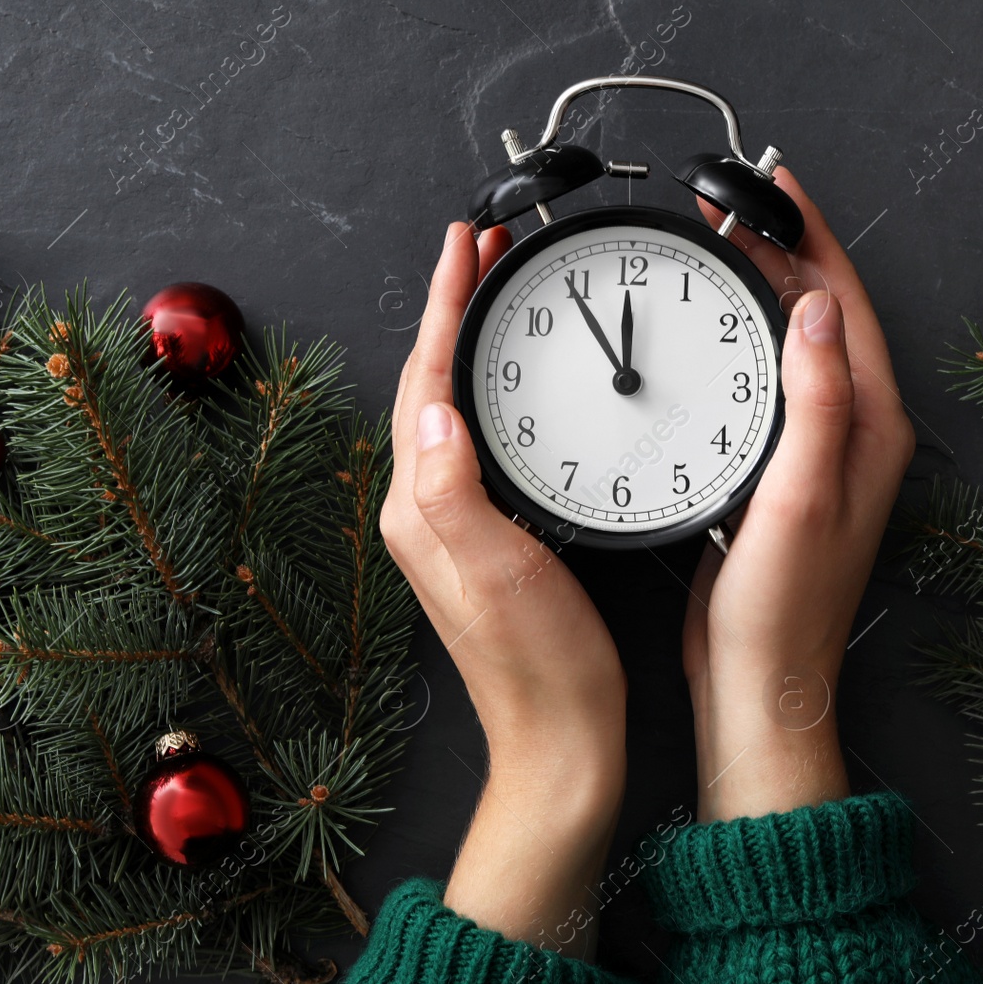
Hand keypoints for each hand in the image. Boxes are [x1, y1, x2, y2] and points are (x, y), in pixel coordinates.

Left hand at [381, 222, 626, 955]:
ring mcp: (451, 523)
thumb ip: (456, 488)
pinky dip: (491, 390)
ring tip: (497, 292)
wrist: (560, 739)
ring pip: (451, 406)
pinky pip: (476, 439)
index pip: (425, 379)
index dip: (444, 306)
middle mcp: (425, 508)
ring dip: (469, 342)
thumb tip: (434, 407)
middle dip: (453, 308)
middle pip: (430, 382)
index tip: (466, 244)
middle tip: (485, 246)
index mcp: (422, 506)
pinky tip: (516, 382)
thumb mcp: (500, 570)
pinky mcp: (485, 535)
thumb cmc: (541, 664)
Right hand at [683, 170, 915, 822]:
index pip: (845, 304)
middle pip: (825, 314)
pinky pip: (771, 383)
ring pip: (797, 346)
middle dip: (785, 251)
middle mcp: (855, 433)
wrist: (761, 680)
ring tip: (723, 249)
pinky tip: (712, 336)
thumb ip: (814, 396)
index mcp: (870, 427)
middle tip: (735, 206)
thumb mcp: (800, 491)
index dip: (812, 237)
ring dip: (765, 292)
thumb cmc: (783, 604)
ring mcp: (821, 454)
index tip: (774, 187)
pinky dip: (744, 342)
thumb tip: (814, 307)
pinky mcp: (784, 473)